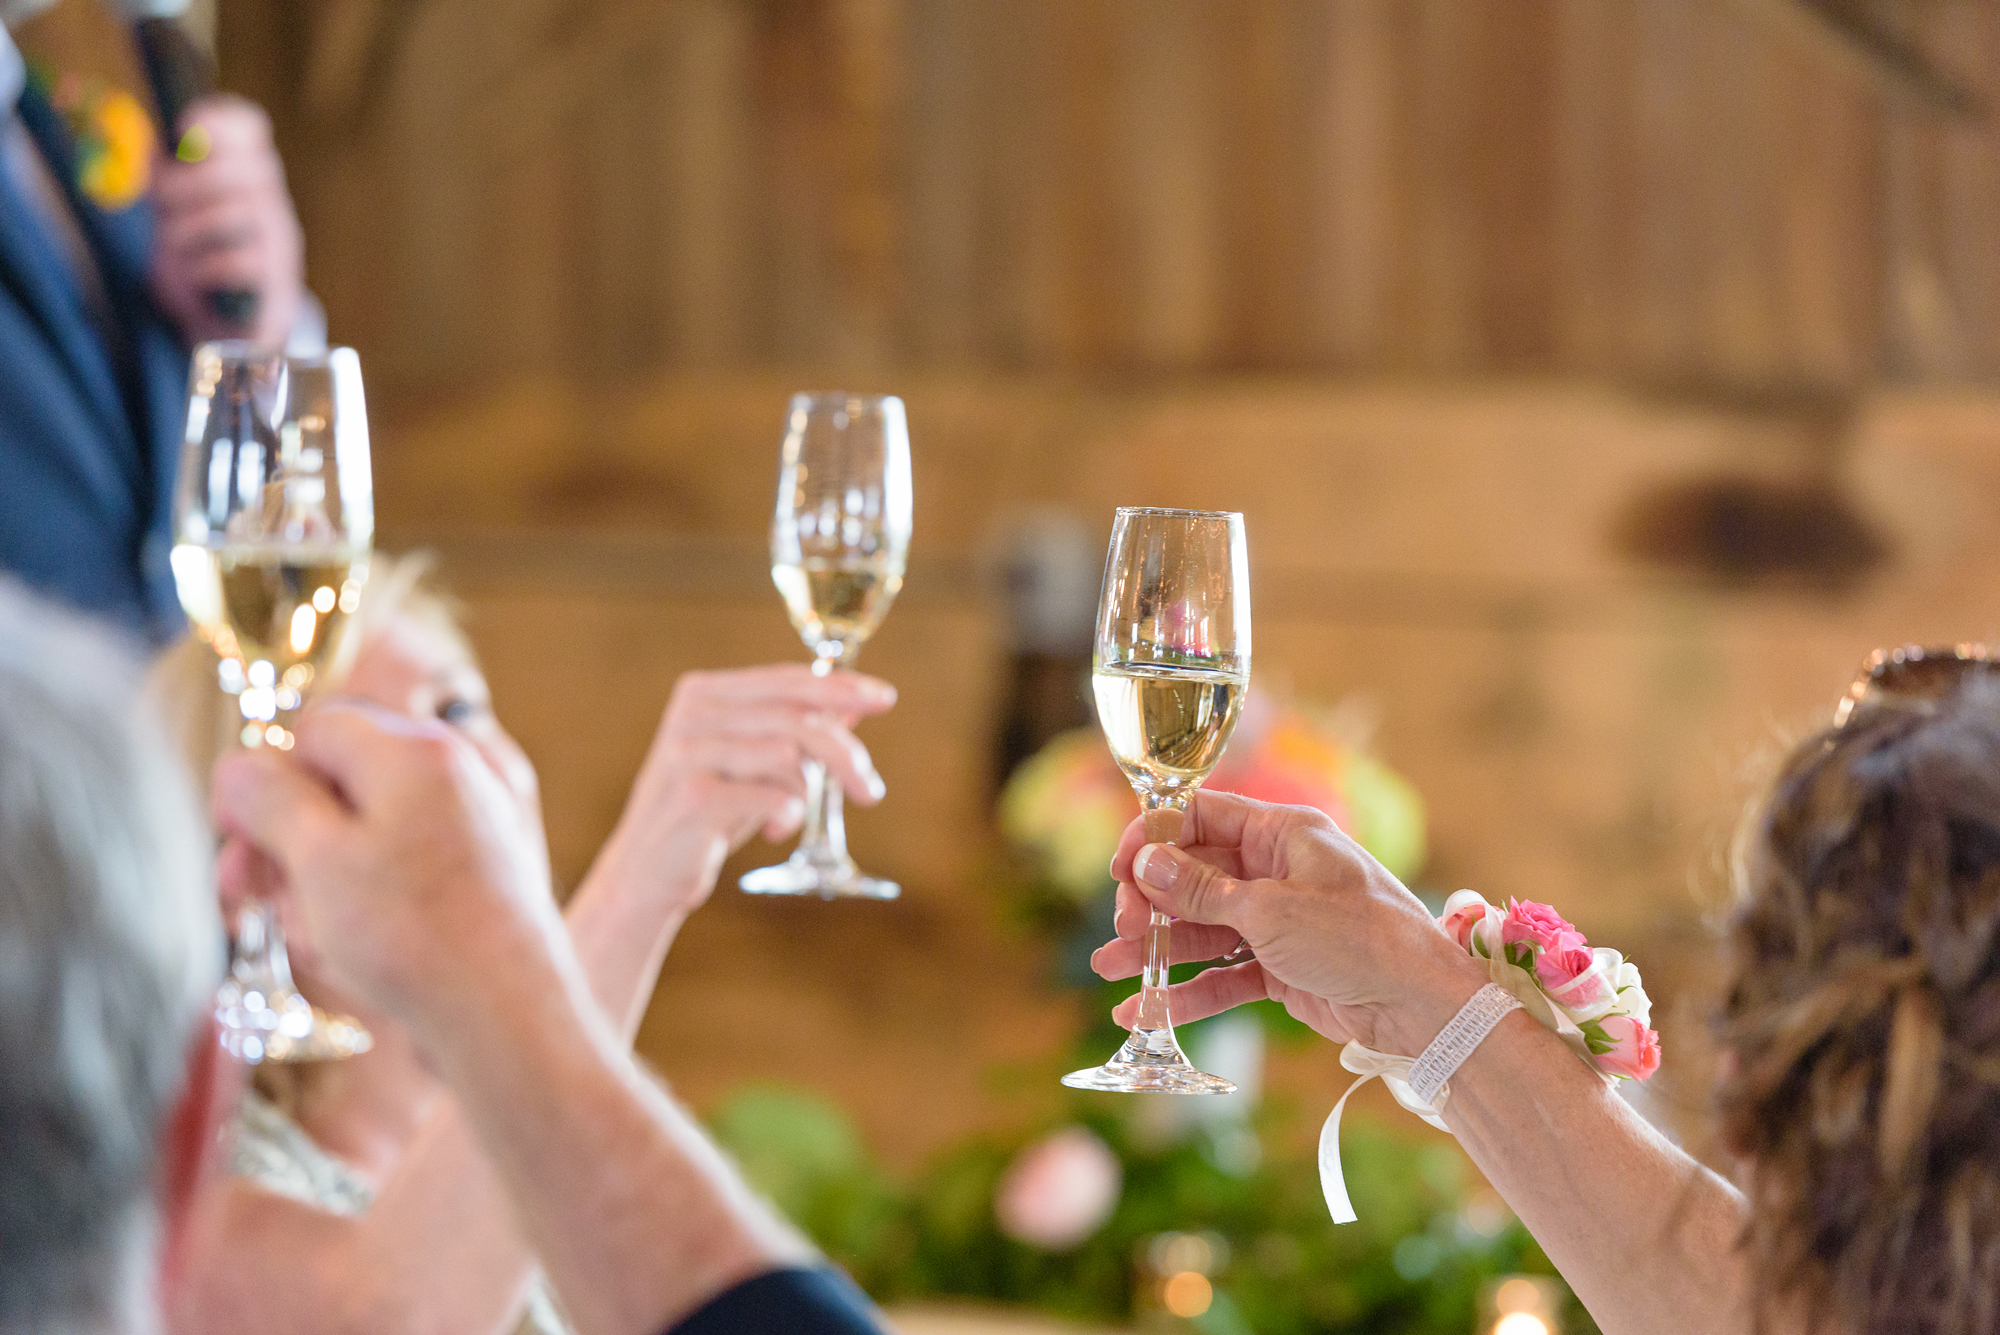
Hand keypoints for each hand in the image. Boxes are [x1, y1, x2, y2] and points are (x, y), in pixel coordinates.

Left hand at [149, 96, 303, 346]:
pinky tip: (193, 278)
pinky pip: (237, 262)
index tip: (186, 127)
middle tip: (161, 202)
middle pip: (241, 169)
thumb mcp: (180, 212)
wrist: (239, 329)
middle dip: (188, 184)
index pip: (248, 127)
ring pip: (235, 214)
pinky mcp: (279, 280)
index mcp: (248, 175)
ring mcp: (280, 240)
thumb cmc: (202, 260)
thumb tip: (159, 151)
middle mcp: (271, 201)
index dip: (219, 120)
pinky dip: (204, 269)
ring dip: (188, 230)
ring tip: (173, 248)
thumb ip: (172, 179)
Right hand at [211, 701, 565, 1035]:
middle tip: (244, 893)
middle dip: (283, 832)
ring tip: (298, 931)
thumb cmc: (413, 934)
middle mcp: (454, 769)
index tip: (233, 835)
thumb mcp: (318, 859)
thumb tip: (240, 764)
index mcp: (414, 750)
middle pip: (341, 775)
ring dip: (315, 868)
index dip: (264, 778)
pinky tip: (341, 942)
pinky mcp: (483, 864)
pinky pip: (403, 856)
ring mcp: (474, 816)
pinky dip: (362, 888)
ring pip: (368, 822)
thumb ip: (270, 798)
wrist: (507, 1011)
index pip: (315, 728)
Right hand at [599, 664, 896, 913]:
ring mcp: (690, 751)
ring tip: (795, 816)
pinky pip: (771, 796)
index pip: (788, 680)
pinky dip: (788, 815)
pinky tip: (777, 831)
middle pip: (796, 716)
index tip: (884, 699)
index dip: (841, 687)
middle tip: (871, 791)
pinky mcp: (693, 795)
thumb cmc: (707, 815)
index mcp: (704, 693)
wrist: (646, 873)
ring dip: (808, 793)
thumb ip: (796, 732)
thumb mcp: (755, 767)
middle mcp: (694, 714)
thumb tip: (853, 704)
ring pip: (787, 754)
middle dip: (845, 752)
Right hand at [1089, 791, 1484, 1053]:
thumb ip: (1203, 891)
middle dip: (1151, 902)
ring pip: (1201, 928)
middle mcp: (1276, 870)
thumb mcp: (1272, 911)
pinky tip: (1146, 1010)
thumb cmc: (1360, 938)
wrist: (1421, 1005)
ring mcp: (1277, 921)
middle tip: (1122, 929)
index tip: (1119, 869)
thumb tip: (1146, 863)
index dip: (1154, 838)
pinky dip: (1186, 992)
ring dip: (1157, 949)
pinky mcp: (1281, 967)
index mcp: (1282, 834)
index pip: (1202, 817)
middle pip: (1193, 876)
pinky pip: (1222, 973)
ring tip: (1109, 968)